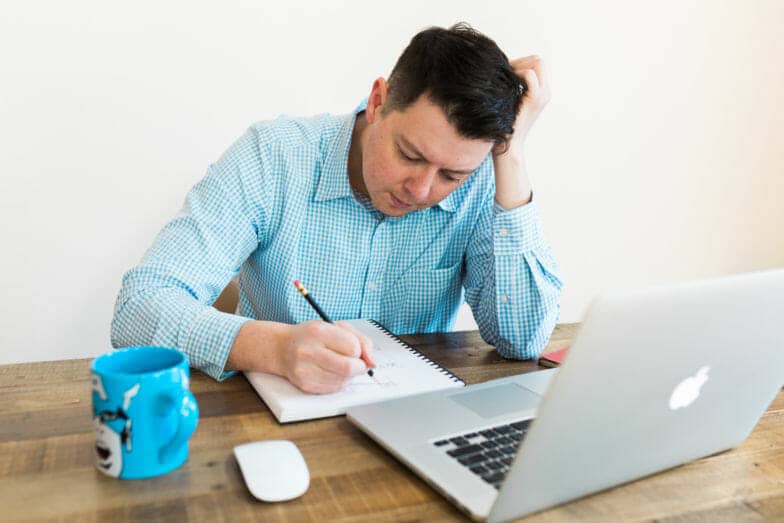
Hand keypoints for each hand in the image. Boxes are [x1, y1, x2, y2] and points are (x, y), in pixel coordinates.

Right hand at [279, 320, 374, 393]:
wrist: (282, 348)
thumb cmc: (313, 336)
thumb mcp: (336, 327)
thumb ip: (360, 340)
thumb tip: (372, 361)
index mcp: (318, 331)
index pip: (352, 347)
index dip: (360, 350)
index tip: (355, 349)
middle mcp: (308, 351)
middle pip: (349, 368)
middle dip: (359, 367)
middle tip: (357, 363)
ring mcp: (305, 370)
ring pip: (343, 380)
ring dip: (348, 375)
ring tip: (339, 364)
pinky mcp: (305, 385)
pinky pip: (334, 388)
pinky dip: (338, 381)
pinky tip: (330, 371)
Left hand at [491, 55, 549, 209]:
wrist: (507, 147)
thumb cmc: (503, 126)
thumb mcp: (509, 101)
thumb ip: (511, 86)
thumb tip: (501, 69)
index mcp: (541, 92)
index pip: (537, 63)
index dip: (521, 62)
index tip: (505, 72)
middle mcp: (545, 92)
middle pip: (539, 60)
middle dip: (520, 61)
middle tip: (504, 72)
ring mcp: (542, 95)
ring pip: (537, 62)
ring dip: (518, 66)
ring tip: (504, 79)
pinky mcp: (535, 100)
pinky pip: (529, 75)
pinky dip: (517, 74)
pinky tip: (505, 84)